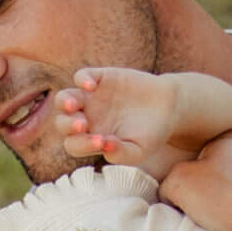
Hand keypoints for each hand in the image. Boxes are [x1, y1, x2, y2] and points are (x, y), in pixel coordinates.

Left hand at [53, 68, 183, 174]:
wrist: (168, 107)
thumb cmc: (151, 134)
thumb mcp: (140, 150)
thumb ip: (121, 155)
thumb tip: (104, 148)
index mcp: (90, 139)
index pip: (74, 145)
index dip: (82, 145)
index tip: (101, 142)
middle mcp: (85, 118)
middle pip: (62, 123)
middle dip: (68, 125)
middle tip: (83, 125)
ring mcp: (90, 98)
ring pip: (64, 99)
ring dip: (65, 102)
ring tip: (74, 105)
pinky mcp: (100, 78)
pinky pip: (82, 76)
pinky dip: (82, 79)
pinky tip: (93, 86)